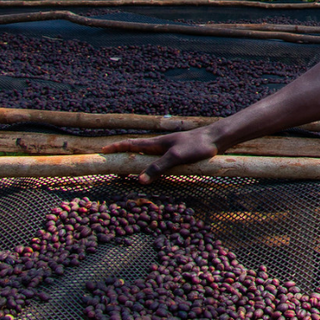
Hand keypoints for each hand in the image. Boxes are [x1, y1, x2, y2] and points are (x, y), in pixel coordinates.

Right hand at [103, 129, 219, 183]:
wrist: (216, 139)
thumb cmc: (196, 146)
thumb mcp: (175, 157)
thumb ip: (158, 168)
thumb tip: (140, 180)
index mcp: (156, 143)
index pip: (131, 144)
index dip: (117, 147)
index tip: (103, 150)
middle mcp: (160, 145)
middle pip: (137, 151)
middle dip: (124, 158)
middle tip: (114, 169)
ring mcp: (169, 149)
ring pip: (148, 158)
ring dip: (138, 164)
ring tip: (130, 174)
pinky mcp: (178, 155)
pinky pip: (160, 162)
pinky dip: (152, 168)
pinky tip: (155, 173)